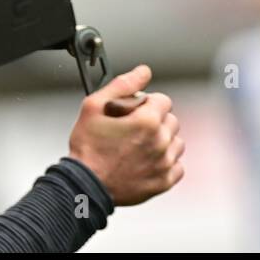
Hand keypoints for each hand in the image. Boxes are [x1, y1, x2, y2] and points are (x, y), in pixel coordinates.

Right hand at [67, 64, 184, 205]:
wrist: (82, 187)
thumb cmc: (87, 149)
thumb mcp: (94, 107)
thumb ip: (122, 84)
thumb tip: (143, 71)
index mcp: (148, 120)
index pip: (163, 100)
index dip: (147, 105)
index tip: (134, 114)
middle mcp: (161, 140)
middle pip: (170, 120)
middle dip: (155, 122)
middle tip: (133, 132)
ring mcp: (164, 162)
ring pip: (176, 142)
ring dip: (162, 142)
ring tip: (138, 148)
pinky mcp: (164, 181)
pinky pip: (177, 166)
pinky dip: (165, 164)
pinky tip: (146, 163)